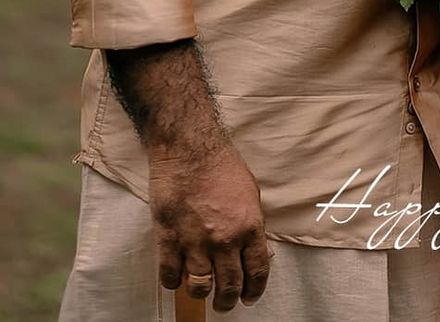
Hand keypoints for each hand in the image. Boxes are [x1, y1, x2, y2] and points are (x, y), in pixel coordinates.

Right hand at [150, 141, 269, 312]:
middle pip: (230, 286)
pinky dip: (174, 282)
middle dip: (228, 301)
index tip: (250, 297)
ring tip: (203, 292)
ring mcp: (195, 242)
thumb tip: (254, 249)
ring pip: (200, 288)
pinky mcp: (168, 240)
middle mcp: (224, 240)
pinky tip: (178, 277)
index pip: (257, 271)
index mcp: (249, 226)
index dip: (254, 290)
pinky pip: (171, 276)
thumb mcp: (250, 193)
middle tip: (225, 304)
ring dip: (203, 294)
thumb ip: (251, 225)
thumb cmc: (221, 165)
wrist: (190, 149)